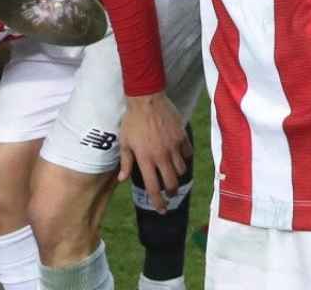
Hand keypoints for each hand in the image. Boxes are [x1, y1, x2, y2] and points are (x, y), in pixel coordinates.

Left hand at [117, 93, 190, 211]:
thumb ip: (126, 162)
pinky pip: (188, 154)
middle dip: (171, 192)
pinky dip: (185, 158)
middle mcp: (161, 156)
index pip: (153, 188)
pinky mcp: (182, 137)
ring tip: (172, 173)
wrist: (146, 99)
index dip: (158, 202)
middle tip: (169, 193)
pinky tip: (180, 157)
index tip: (162, 210)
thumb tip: (122, 180)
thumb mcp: (124, 142)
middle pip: (171, 183)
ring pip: (181, 170)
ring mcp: (173, 147)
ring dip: (177, 175)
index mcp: (145, 159)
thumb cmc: (132, 121)